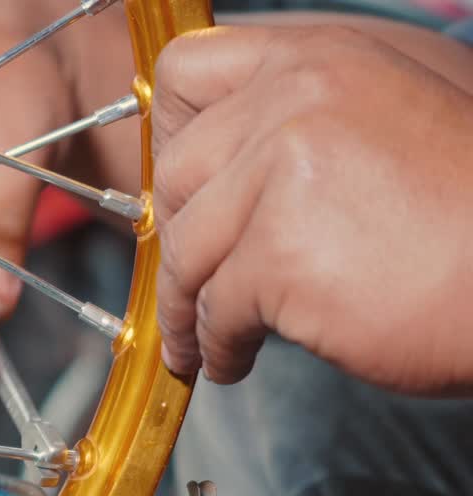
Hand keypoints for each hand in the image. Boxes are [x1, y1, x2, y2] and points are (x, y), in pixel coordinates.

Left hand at [153, 22, 472, 393]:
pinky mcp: (280, 251)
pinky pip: (214, 309)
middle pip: (179, 170)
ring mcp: (285, 170)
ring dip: (188, 304)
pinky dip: (217, 344)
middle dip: (179, 236)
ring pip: (187, 248)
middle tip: (193, 277)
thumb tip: (240, 150)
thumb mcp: (404, 108)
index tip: (182, 187)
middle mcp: (298, 96)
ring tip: (201, 338)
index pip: (189, 69)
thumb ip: (318, 114)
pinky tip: (236, 359)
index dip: (172, 133)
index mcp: (322, 55)